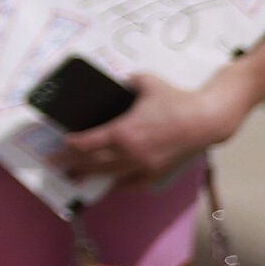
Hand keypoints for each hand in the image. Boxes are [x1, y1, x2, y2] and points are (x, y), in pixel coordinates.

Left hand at [65, 68, 253, 189]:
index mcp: (124, 131)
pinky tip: (112, 184)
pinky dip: (121, 185)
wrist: (208, 119)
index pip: (89, 142)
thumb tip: (116, 80)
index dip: (72, 144)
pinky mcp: (158, 172)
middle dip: (72, 163)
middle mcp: (131, 152)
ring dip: (90, 176)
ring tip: (74, 178)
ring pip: (110, 175)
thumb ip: (126, 81)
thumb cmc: (177, 100)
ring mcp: (145, 165)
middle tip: (56, 165)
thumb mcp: (146, 82)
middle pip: (94, 161)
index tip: (62, 143)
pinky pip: (134, 184)